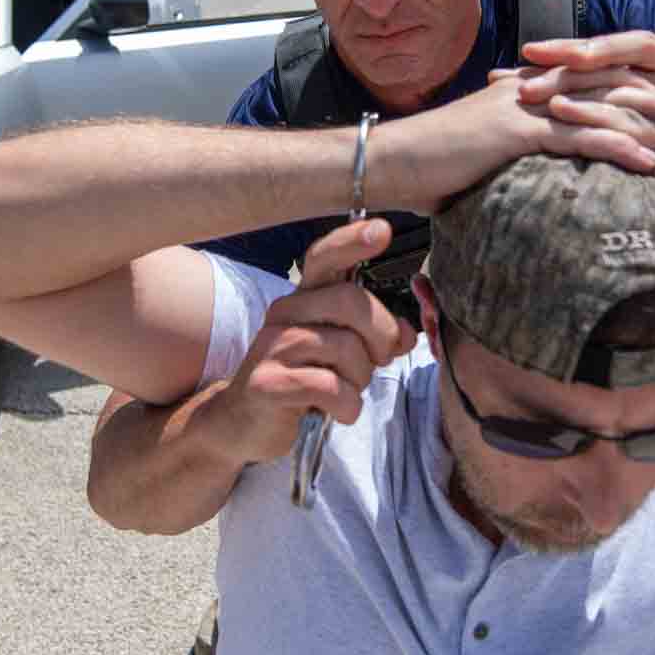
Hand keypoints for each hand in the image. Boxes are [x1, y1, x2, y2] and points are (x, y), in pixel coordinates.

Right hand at [213, 219, 416, 464]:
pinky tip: (338, 411)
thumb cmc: (303, 382)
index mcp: (305, 299)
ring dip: (361, 379)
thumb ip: (376, 336)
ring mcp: (272, 346)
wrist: (245, 425)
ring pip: (345, 349)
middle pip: (350, 300)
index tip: (382, 230)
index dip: (352, 241)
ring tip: (347, 391)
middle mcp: (285, 313)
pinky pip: (329, 387)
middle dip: (382, 334)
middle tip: (382, 359)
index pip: (325, 257)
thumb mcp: (345, 354)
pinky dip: (347, 405)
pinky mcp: (268, 383)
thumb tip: (409, 332)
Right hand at [370, 75, 654, 214]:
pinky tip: (652, 161)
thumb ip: (518, 158)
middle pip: (611, 81)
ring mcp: (526, 107)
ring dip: (653, 118)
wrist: (389, 160)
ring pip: (604, 105)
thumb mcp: (484, 155)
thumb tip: (540, 182)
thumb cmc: (430, 166)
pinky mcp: (517, 132)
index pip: (595, 78)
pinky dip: (620, 148)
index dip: (639, 85)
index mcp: (529, 89)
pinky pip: (580, 137)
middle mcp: (533, 89)